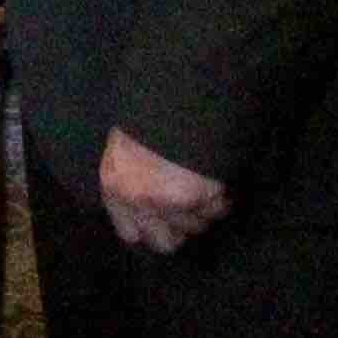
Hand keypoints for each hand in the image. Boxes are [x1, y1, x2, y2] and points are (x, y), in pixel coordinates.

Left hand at [95, 127, 230, 255]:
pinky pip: (219, 209)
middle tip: (187, 209)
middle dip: (178, 229)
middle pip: (165, 243)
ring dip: (203, 211)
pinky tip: (218, 178)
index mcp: (115, 186)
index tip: (160, 219)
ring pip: (196, 227)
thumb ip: (130, 176)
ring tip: (204, 185)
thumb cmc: (146, 114)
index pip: (129, 233)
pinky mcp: (203, 196)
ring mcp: (173, 201)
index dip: (147, 228)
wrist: (177, 94)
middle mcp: (141, 202)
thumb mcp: (125, 144)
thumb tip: (146, 201)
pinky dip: (222, 198)